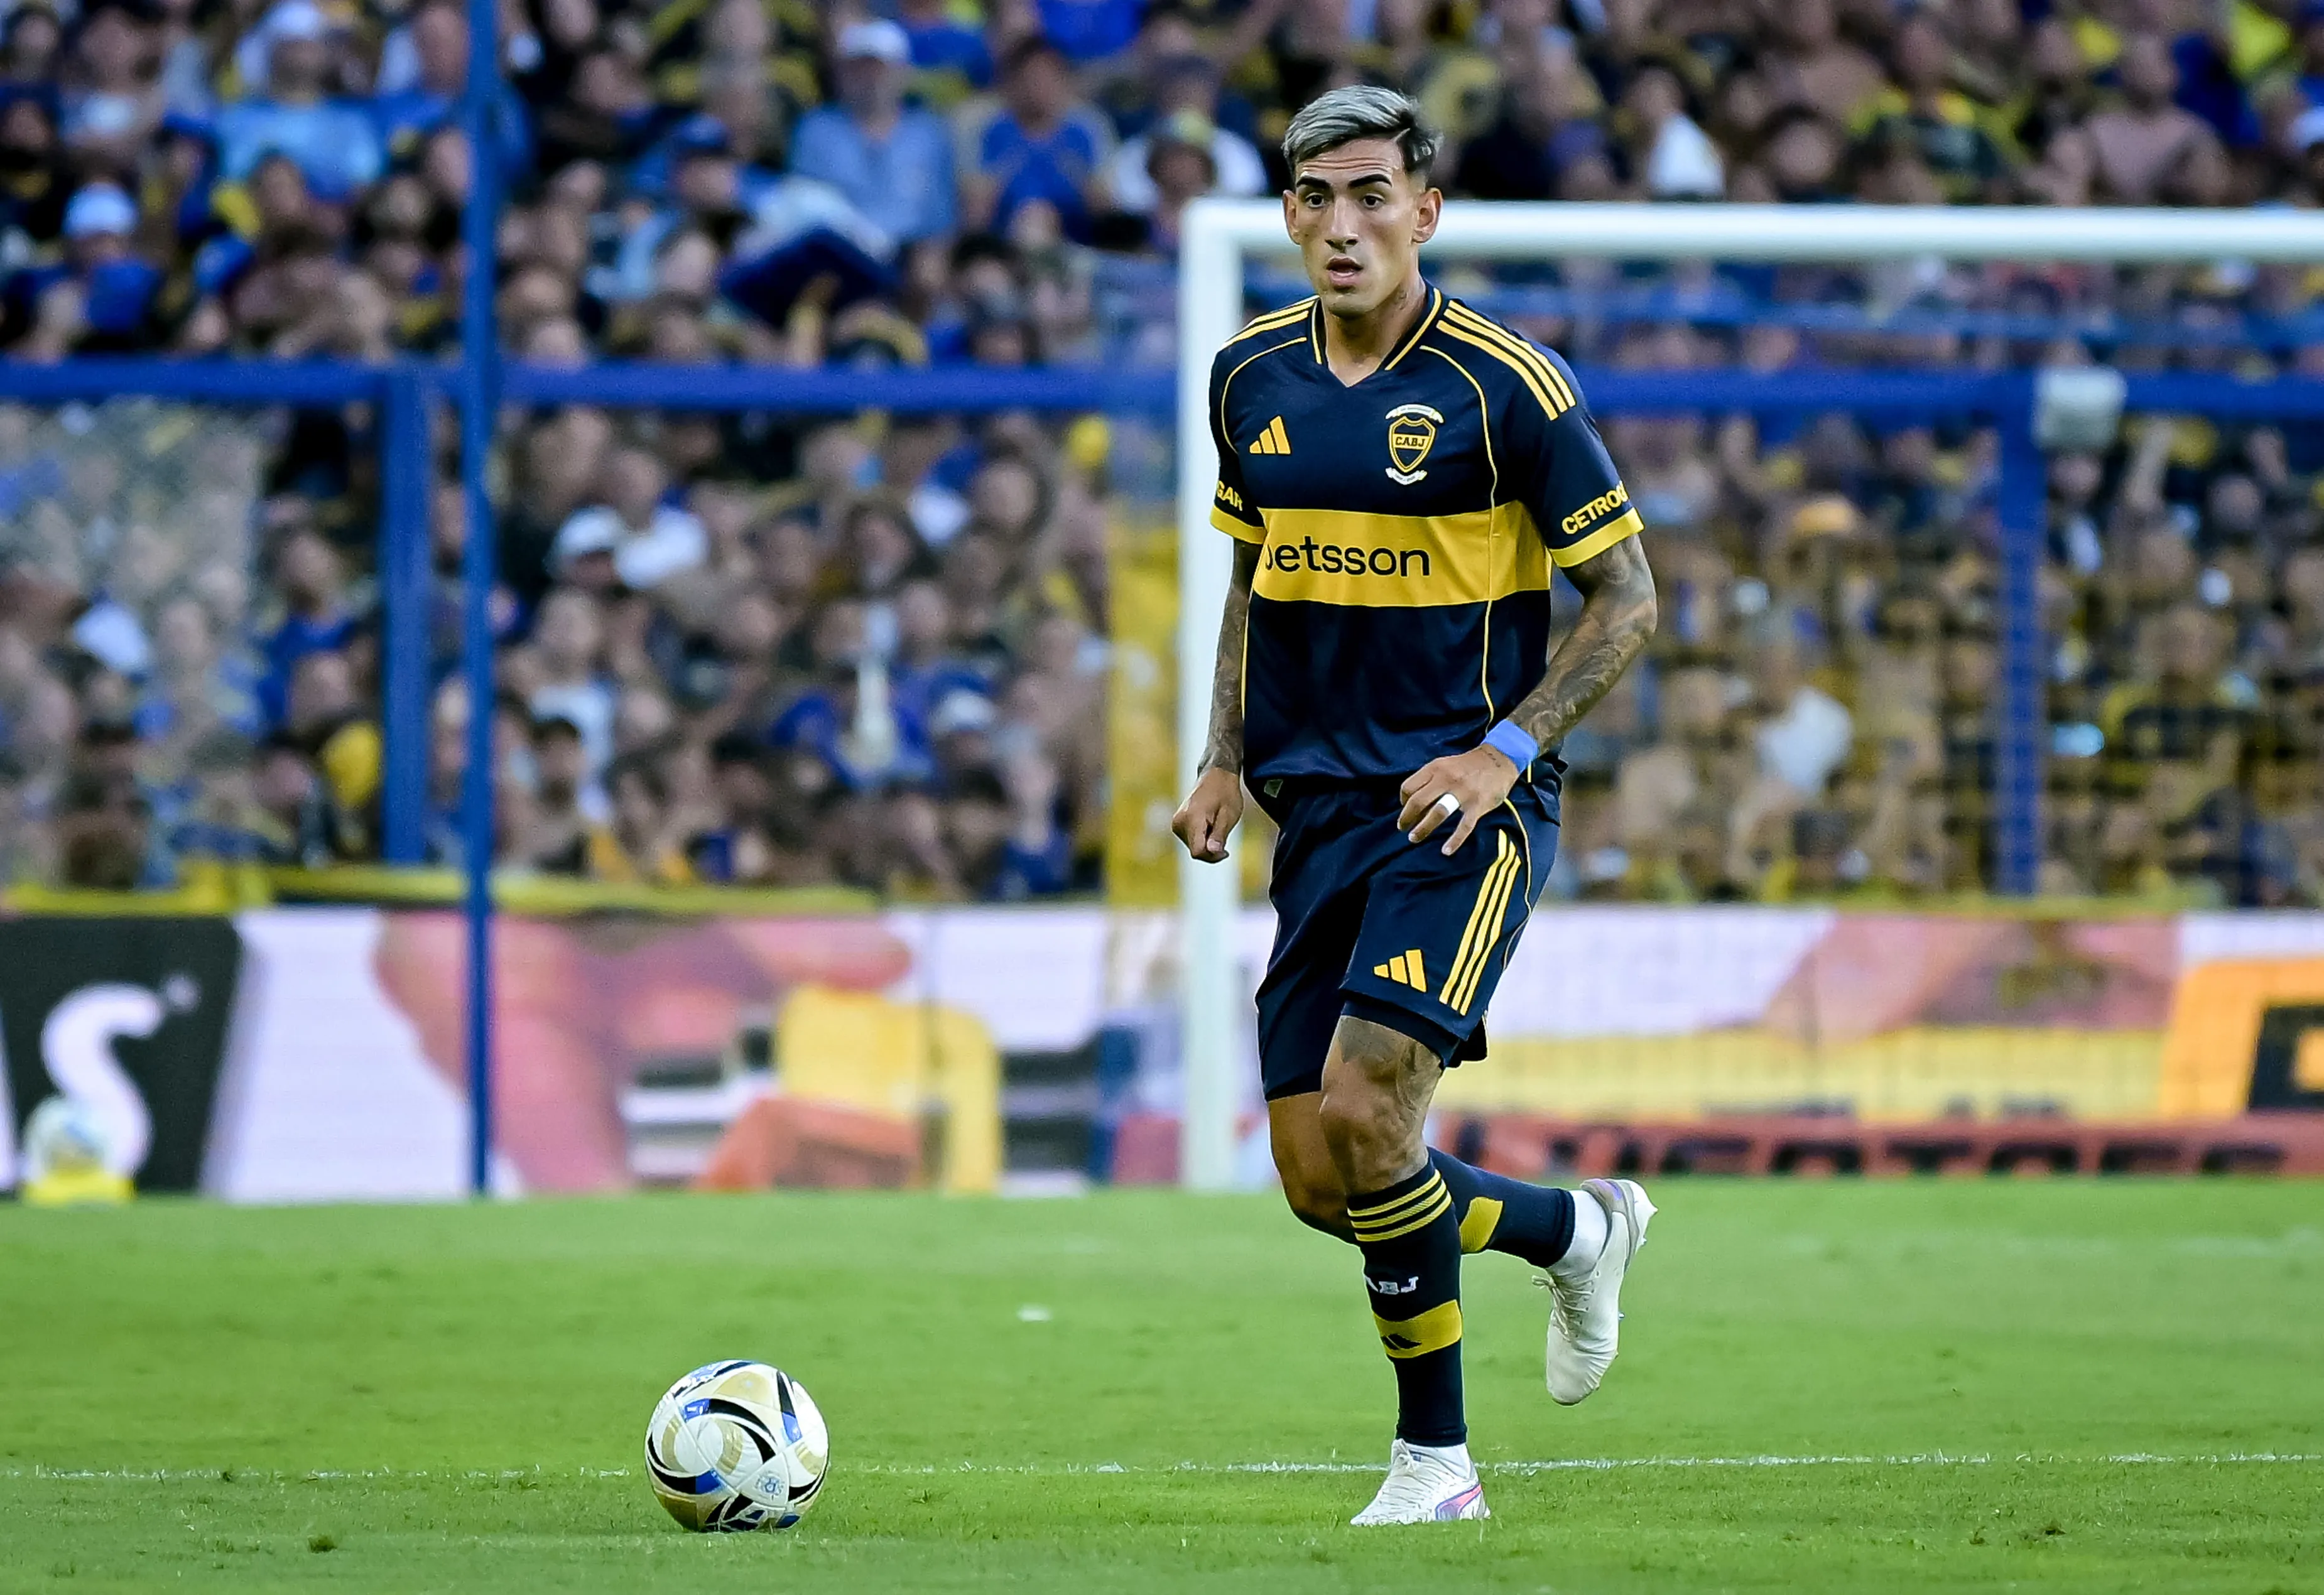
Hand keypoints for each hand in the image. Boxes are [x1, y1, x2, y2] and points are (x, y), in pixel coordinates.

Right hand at [1171, 765, 1243, 862]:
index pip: (1198, 851)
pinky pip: (1191, 841)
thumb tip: (1213, 852)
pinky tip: (1210, 825)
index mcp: (1192, 818)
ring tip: (1216, 825)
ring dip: (1207, 843)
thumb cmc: (1226, 793)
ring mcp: (1176, 823)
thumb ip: (1219, 835)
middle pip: (1195, 851)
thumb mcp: (1229, 815)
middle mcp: (1179, 822)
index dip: (1213, 856)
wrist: (1215, 775)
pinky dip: (1202, 838)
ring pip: (1193, 847)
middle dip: (1211, 849)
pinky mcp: (1177, 824)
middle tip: (1224, 833)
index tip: (1226, 852)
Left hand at [1397, 746, 1517, 855]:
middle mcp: (1446, 779)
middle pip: (1418, 802)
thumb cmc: (1467, 765)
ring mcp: (1463, 793)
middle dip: (1407, 818)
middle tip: (1403, 828)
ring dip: (1422, 829)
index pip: (1409, 786)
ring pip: (1437, 814)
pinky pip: (1464, 827)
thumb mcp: (1445, 764)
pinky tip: (1446, 851)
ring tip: (1414, 838)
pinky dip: (1454, 841)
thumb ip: (1430, 779)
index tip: (1404, 809)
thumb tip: (1413, 801)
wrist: (1498, 760)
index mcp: (1436, 768)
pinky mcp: (1477, 805)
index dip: (1402, 801)